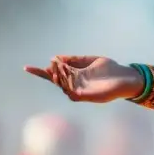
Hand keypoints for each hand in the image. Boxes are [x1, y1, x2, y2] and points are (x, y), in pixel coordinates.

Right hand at [24, 56, 142, 102]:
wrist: (127, 77)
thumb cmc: (111, 70)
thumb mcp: (91, 60)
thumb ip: (75, 59)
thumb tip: (56, 57)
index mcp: (75, 76)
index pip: (54, 74)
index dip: (40, 72)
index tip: (26, 67)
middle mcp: (74, 85)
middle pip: (56, 80)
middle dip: (52, 72)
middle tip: (52, 64)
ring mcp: (79, 91)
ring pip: (63, 85)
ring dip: (59, 76)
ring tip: (58, 66)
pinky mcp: (86, 96)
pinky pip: (72, 90)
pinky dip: (67, 83)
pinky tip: (66, 74)